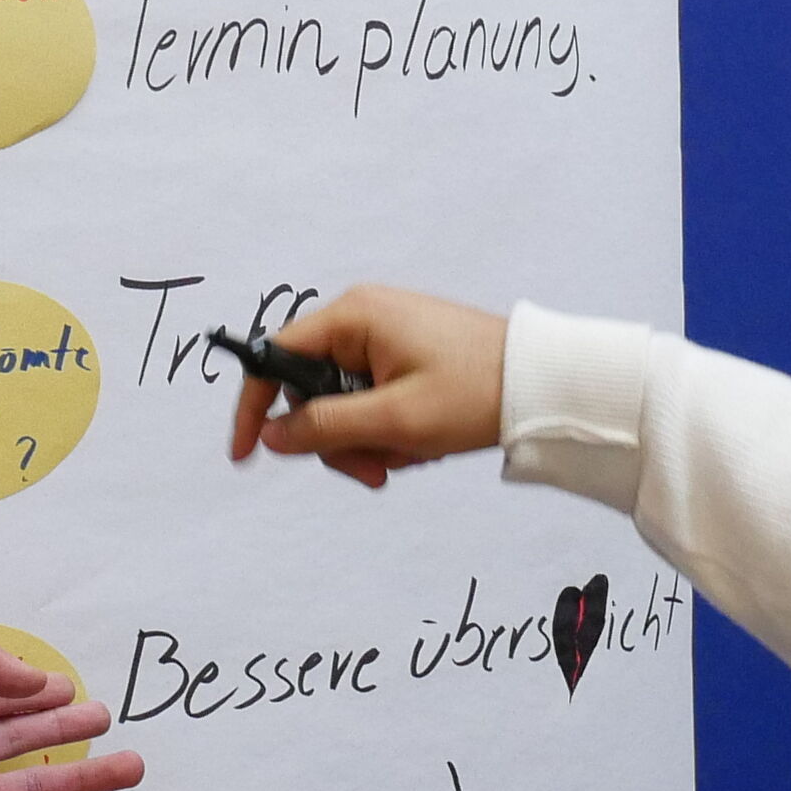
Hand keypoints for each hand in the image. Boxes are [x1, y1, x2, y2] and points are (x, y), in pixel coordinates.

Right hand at [226, 285, 507, 489]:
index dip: (255, 406)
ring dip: (367, 442)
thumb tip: (271, 436)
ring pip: (342, 403)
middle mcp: (363, 318)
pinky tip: (422, 445)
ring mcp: (385, 336)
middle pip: (311, 390)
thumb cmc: (476, 393)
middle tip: (373, 473)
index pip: (276, 357)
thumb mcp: (395, 420)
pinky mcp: (404, 355)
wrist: (543, 384)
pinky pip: (371, 400)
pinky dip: (388, 431)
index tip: (246, 453)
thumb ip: (325, 428)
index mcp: (354, 317)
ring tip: (410, 458)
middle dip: (336, 440)